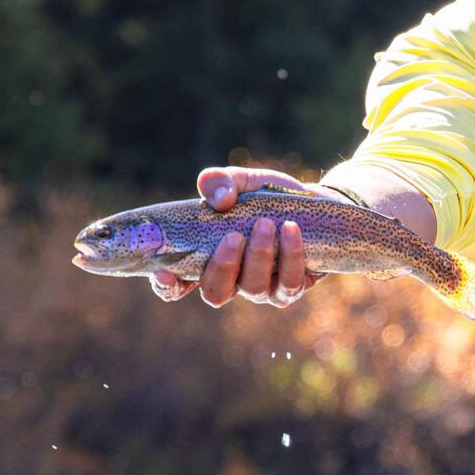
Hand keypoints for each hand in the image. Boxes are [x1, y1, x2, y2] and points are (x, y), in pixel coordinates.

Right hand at [148, 166, 323, 308]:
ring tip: (266, 224)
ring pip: (253, 288)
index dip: (167, 286)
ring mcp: (261, 289)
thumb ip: (219, 182)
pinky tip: (291, 229)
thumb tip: (221, 199)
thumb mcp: (239, 181)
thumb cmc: (264, 197)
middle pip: (215, 293)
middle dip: (223, 266)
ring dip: (258, 256)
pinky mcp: (291, 288)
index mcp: (205, 260)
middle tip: (234, 236)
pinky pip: (289, 284)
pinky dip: (290, 255)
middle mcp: (231, 281)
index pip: (176, 287)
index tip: (165, 272)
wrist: (309, 203)